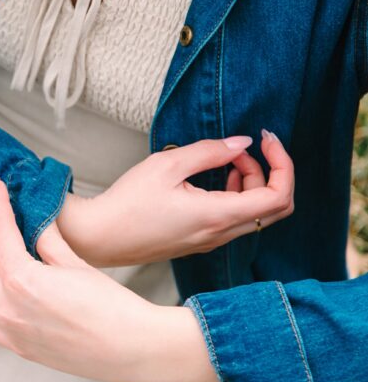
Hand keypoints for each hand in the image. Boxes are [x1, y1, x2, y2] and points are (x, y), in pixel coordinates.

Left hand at [0, 176, 230, 381]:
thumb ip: (47, 238)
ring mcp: (7, 328)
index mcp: (21, 279)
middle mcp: (5, 305)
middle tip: (11, 220)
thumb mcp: (76, 263)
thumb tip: (34, 217)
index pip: (1, 231)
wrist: (129, 349)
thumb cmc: (110, 305)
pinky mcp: (14, 345)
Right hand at [50, 129, 294, 267]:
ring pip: (256, 214)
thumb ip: (210, 151)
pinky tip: (215, 179)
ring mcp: (211, 241)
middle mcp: (221, 234)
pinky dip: (237, 195)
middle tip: (246, 148)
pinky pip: (236, 220)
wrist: (99, 237)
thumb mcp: (167, 165)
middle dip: (270, 171)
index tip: (265, 139)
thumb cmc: (127, 202)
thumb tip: (241, 143)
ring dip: (252, 182)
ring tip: (225, 159)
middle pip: (275, 207)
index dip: (283, 164)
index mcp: (218, 216)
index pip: (278, 196)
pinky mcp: (200, 241)